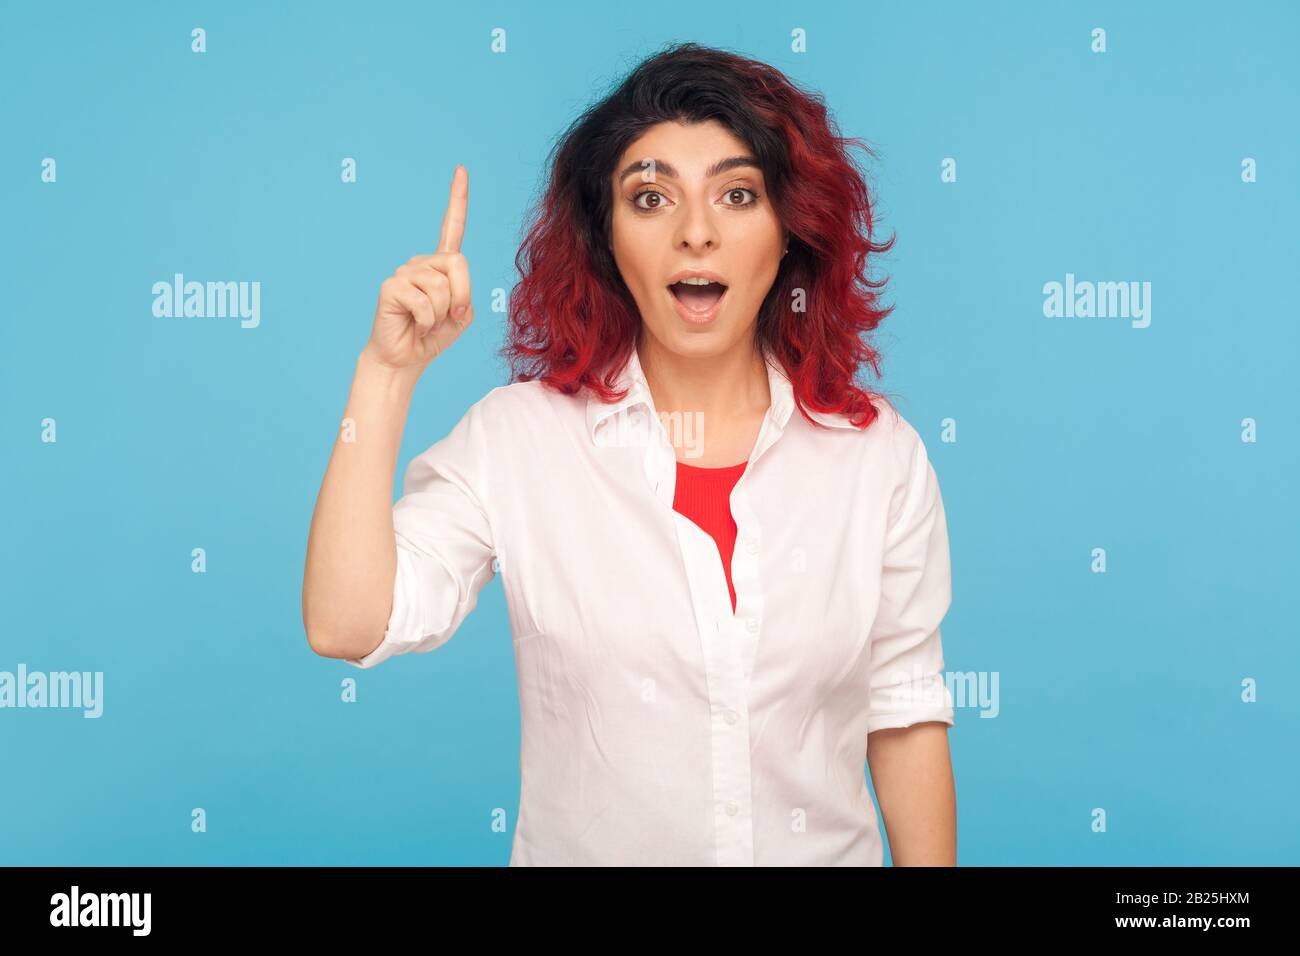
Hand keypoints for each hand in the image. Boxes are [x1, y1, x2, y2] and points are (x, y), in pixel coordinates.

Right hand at [364, 164, 473, 371]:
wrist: (405, 358)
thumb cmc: (433, 335)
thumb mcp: (461, 315)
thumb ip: (464, 295)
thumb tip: (445, 287)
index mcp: (441, 265)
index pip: (452, 227)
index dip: (457, 199)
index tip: (460, 169)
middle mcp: (422, 262)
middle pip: (459, 265)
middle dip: (461, 296)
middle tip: (446, 317)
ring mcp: (404, 272)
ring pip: (442, 287)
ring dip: (441, 313)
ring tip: (426, 322)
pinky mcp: (391, 287)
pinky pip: (424, 302)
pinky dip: (426, 320)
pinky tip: (414, 324)